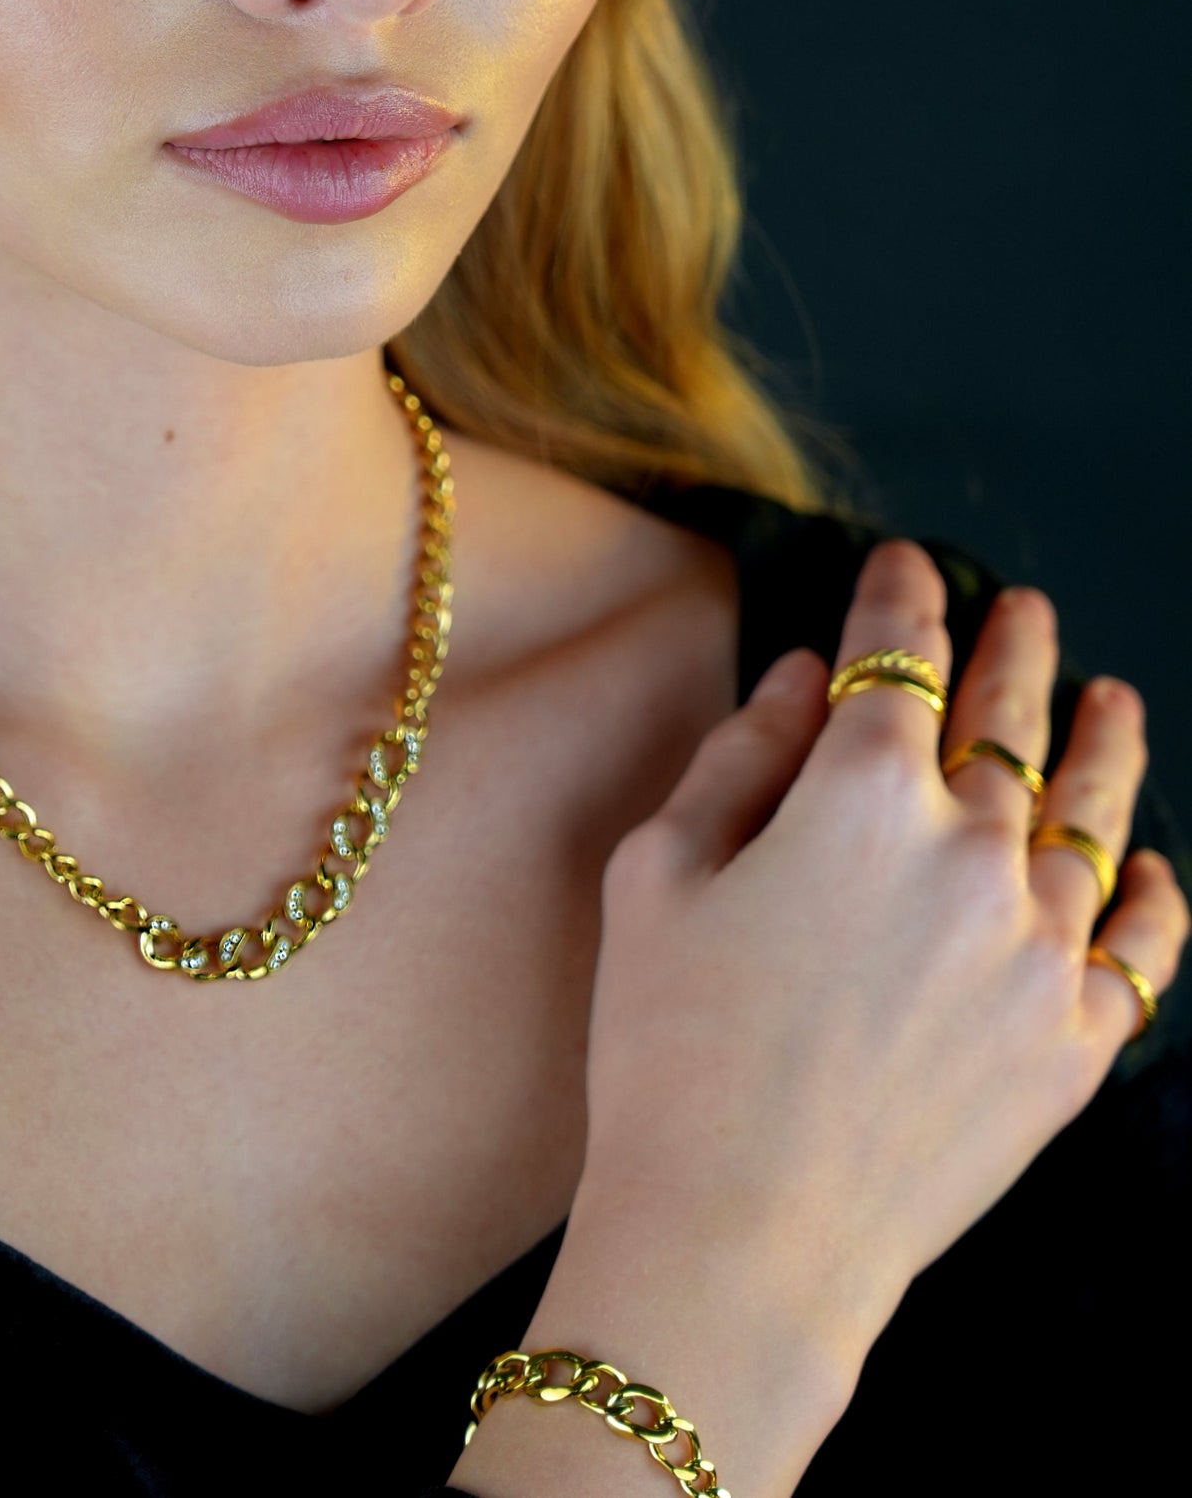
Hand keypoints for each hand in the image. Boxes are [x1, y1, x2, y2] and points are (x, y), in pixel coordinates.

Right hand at [574, 538, 1188, 1374]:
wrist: (743, 1233)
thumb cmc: (668, 1047)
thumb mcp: (657, 876)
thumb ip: (738, 760)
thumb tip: (807, 682)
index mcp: (861, 796)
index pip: (896, 658)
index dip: (899, 599)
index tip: (902, 564)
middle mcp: (973, 853)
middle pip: (1009, 722)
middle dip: (1013, 651)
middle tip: (1023, 609)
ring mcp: (1039, 950)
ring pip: (1094, 819)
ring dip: (1105, 748)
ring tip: (1116, 700)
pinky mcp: (1074, 1044)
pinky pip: (1143, 950)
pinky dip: (1156, 898)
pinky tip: (1154, 867)